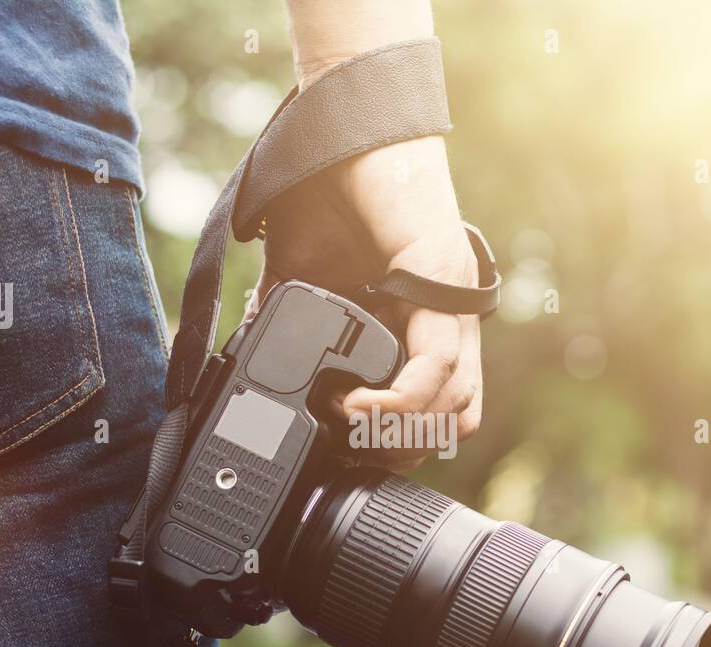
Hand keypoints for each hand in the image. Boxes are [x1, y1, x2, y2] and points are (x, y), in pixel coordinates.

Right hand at [251, 134, 481, 470]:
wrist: (342, 133)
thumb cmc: (328, 195)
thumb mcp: (303, 277)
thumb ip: (288, 318)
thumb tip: (254, 351)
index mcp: (423, 323)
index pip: (442, 408)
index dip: (402, 440)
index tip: (351, 447)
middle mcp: (449, 319)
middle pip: (456, 418)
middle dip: (401, 448)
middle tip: (353, 449)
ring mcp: (453, 303)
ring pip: (455, 405)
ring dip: (400, 433)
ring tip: (350, 424)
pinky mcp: (442, 283)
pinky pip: (436, 369)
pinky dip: (400, 402)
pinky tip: (358, 403)